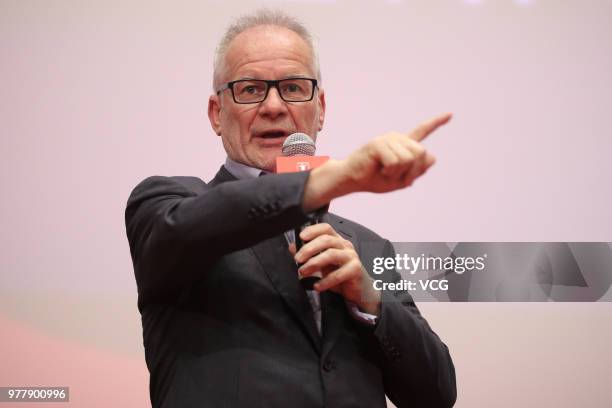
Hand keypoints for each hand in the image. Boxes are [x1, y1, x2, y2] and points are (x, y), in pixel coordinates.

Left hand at [289, 223, 380, 314]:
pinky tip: (317, 286)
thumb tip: (293, 247)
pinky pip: (338, 274)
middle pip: (326, 240)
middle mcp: (345, 246)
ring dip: (314, 263)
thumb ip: (308, 254)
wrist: (359, 289)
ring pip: (331, 254)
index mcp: (337, 240)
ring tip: (303, 272)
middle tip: (298, 259)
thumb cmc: (341, 274)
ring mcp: (351, 257)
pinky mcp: (355, 270)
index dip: (313, 230)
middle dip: (309, 248)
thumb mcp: (322, 263)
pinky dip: (325, 281)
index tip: (301, 237)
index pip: (326, 228)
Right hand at [302, 113, 451, 210]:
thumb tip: (433, 157)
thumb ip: (417, 170)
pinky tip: (379, 169)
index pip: (422, 132)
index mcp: (402, 145)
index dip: (436, 123)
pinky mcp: (378, 143)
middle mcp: (397, 138)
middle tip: (393, 175)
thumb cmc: (373, 179)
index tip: (450, 114)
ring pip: (409, 159)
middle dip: (411, 171)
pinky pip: (395, 162)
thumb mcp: (400, 180)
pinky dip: (389, 172)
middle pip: (421, 153)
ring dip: (397, 173)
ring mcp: (387, 139)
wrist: (352, 180)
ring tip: (384, 171)